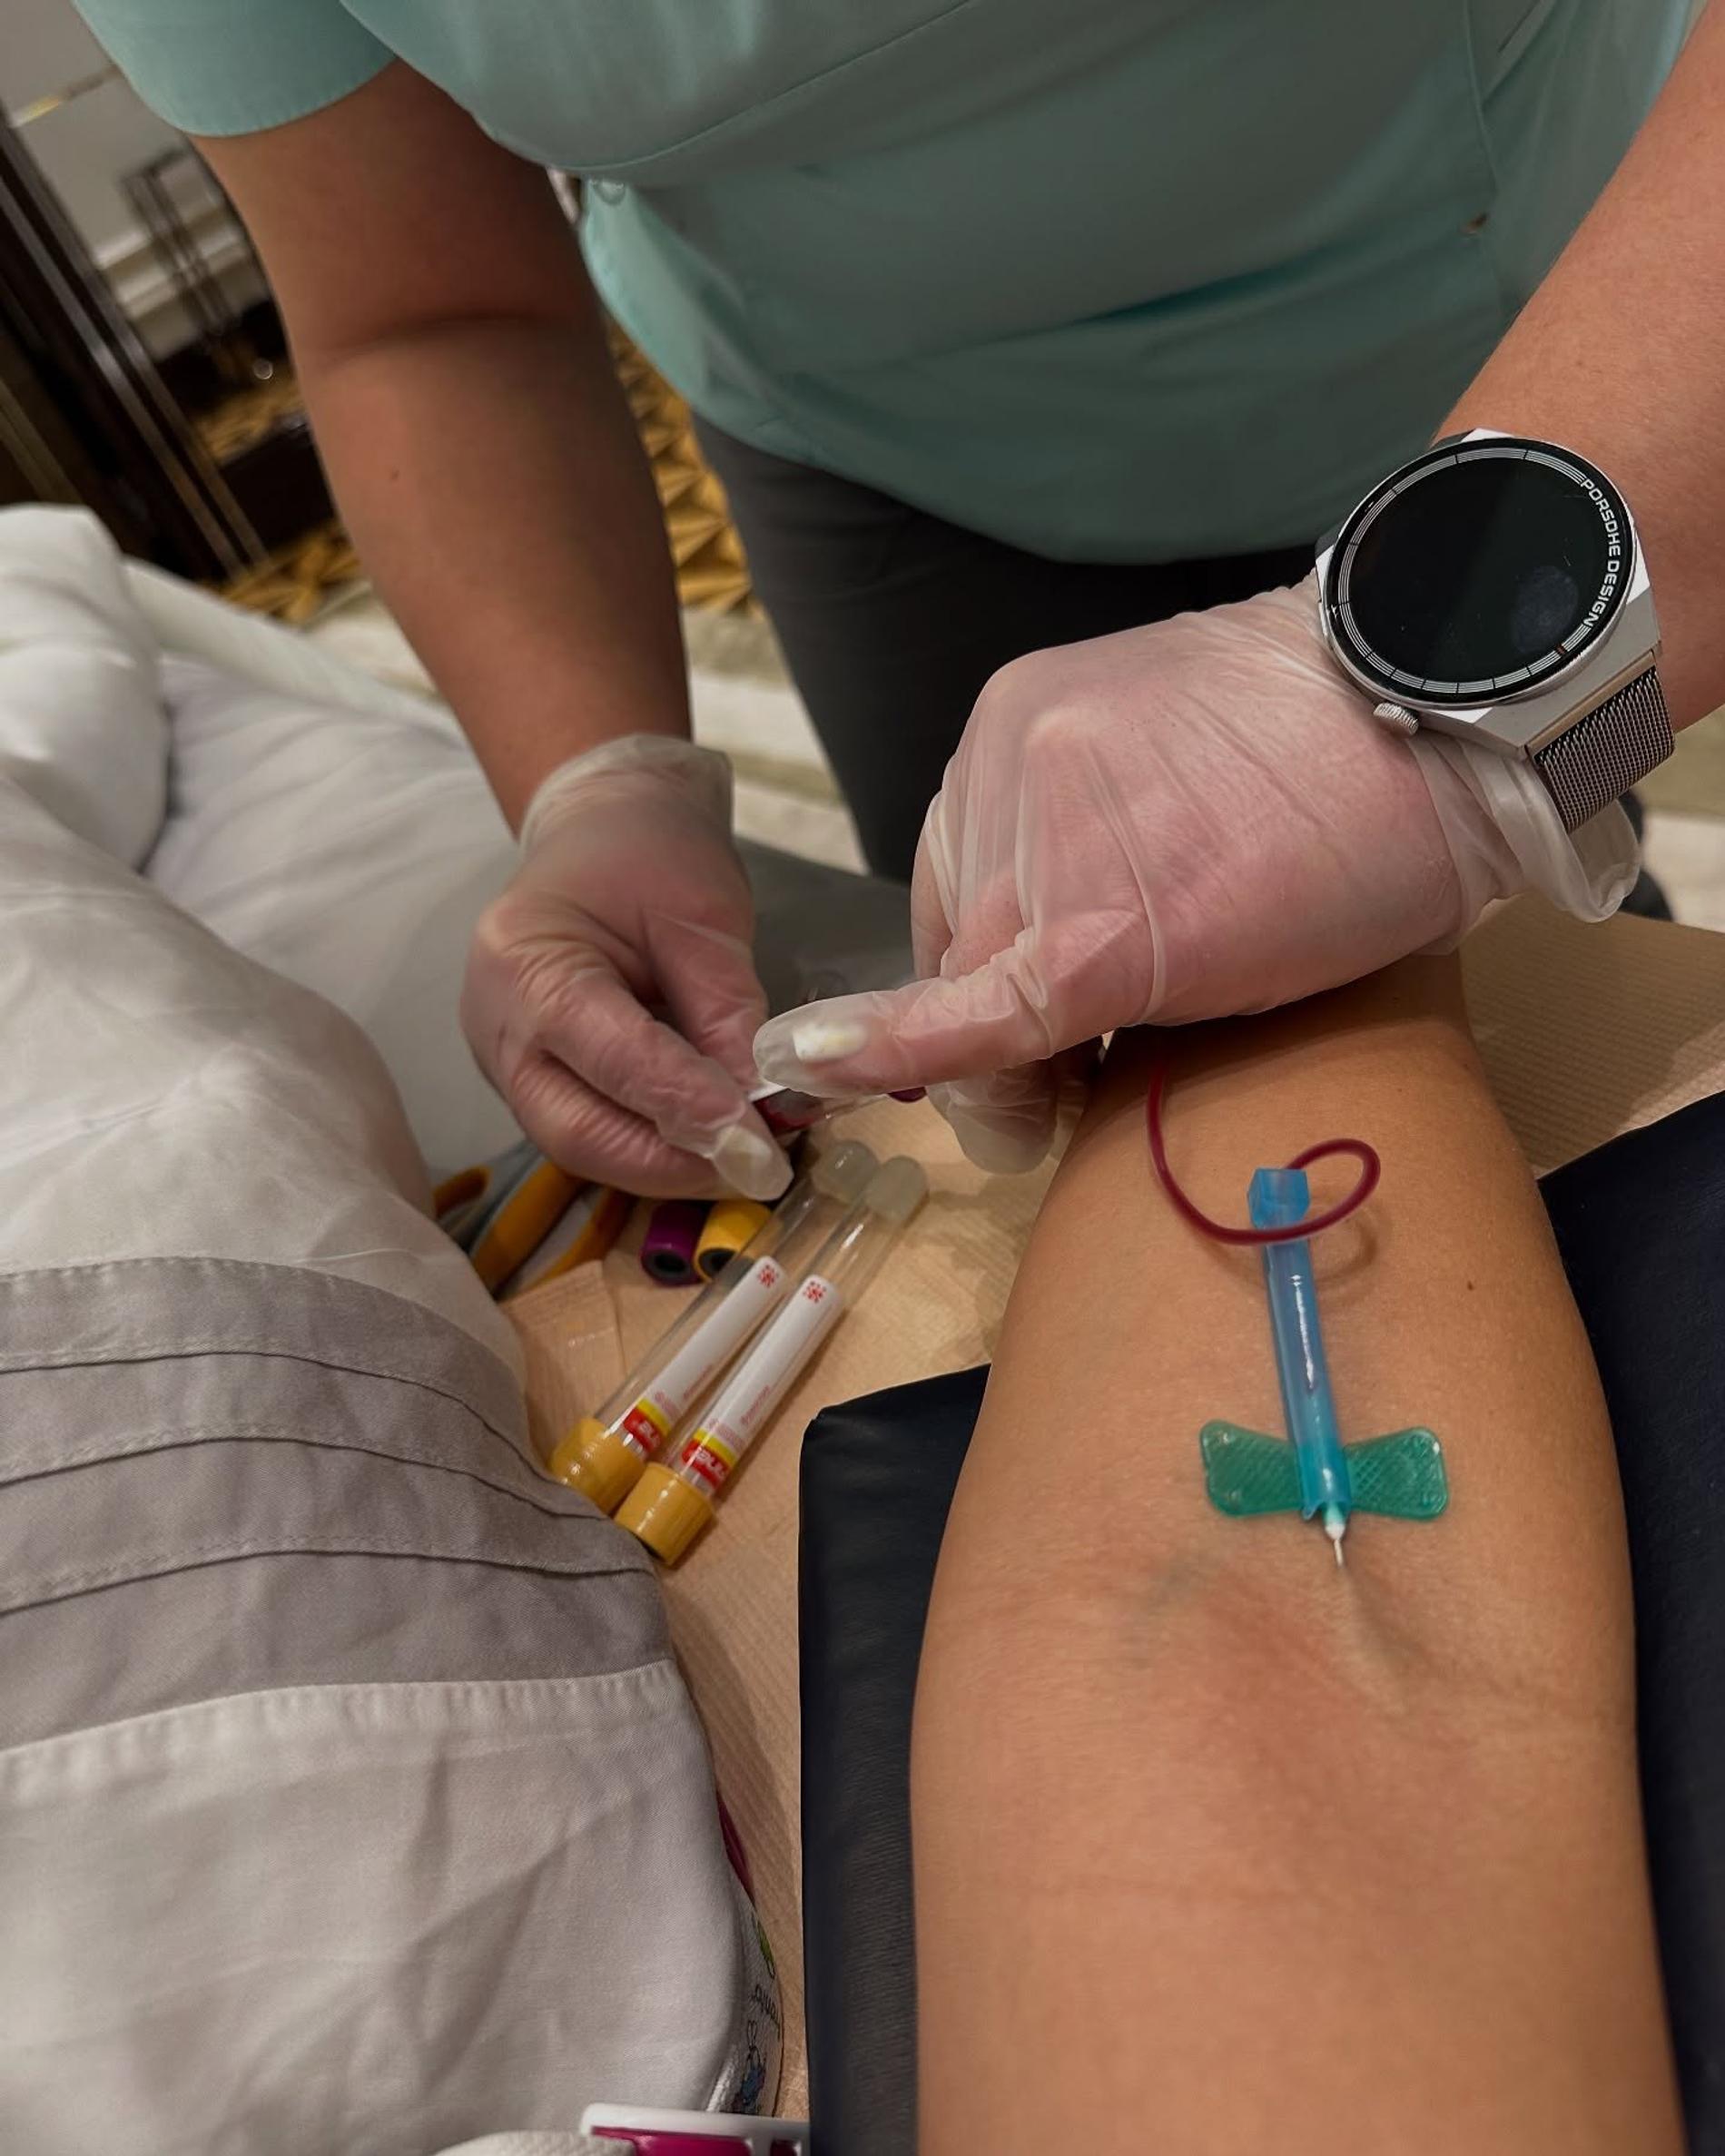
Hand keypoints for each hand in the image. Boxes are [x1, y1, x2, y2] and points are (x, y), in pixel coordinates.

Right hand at [462, 734, 788, 1197]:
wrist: (598, 828)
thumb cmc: (647, 852)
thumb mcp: (703, 915)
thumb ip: (726, 1013)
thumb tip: (762, 1107)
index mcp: (526, 960)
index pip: (612, 1057)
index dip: (688, 1109)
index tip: (758, 1144)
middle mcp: (497, 1024)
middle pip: (576, 1131)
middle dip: (670, 1165)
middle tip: (756, 1173)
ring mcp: (503, 1061)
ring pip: (580, 1146)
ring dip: (665, 1167)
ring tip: (742, 1164)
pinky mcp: (530, 1082)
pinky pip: (588, 1132)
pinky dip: (650, 1150)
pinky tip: (706, 1148)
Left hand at [753, 580, 1635, 1168]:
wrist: (1443, 716)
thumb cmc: (1344, 759)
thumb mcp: (1177, 765)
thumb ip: (1090, 842)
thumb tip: (1045, 976)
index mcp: (1021, 726)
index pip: (955, 879)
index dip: (960, 976)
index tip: (974, 1041)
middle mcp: (1002, 769)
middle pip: (947, 941)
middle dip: (982, 1035)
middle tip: (1057, 1092)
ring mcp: (1041, 840)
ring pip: (970, 994)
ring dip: (1011, 1066)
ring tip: (1098, 1083)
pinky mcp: (1097, 930)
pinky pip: (975, 1016)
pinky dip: (900, 1054)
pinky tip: (814, 1070)